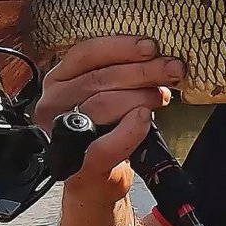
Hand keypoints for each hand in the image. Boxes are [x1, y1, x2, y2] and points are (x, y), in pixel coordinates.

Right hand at [33, 35, 184, 206]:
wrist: (97, 180)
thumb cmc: (105, 130)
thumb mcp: (109, 93)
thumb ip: (122, 72)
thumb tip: (156, 55)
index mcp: (59, 79)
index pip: (86, 53)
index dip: (121, 47)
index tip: (151, 46)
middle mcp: (53, 104)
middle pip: (99, 78)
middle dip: (142, 71)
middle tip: (172, 69)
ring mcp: (61, 134)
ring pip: (103, 104)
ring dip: (141, 97)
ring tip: (162, 96)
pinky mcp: (78, 165)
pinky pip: (106, 143)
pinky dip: (130, 129)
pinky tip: (144, 119)